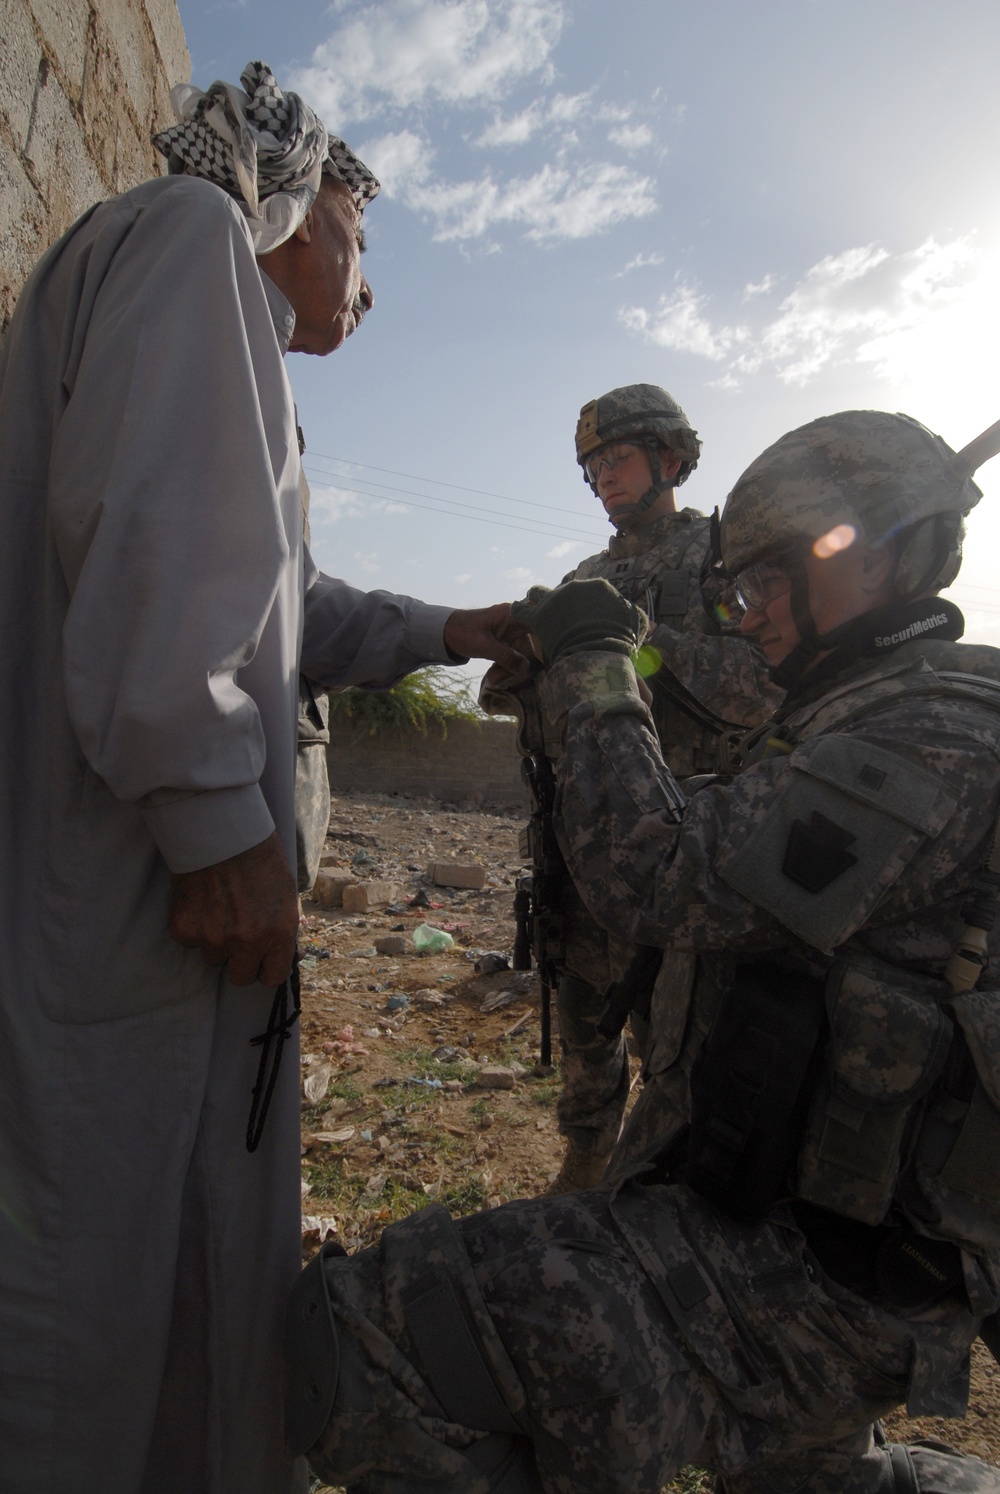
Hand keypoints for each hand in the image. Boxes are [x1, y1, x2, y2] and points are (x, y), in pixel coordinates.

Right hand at [169, 831, 298, 985]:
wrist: (221, 831)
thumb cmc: (260, 858)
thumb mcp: (286, 895)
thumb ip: (282, 930)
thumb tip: (285, 956)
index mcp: (279, 932)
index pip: (272, 977)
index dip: (265, 966)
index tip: (260, 958)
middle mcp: (248, 941)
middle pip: (240, 977)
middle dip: (239, 961)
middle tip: (236, 935)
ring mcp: (214, 938)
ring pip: (213, 958)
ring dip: (215, 941)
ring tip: (219, 907)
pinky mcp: (185, 929)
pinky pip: (189, 941)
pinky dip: (193, 926)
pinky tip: (201, 900)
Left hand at [443, 602, 531, 672]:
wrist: (445, 632)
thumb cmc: (462, 632)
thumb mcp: (483, 645)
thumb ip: (505, 655)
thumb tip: (525, 668)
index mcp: (512, 614)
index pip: (537, 628)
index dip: (542, 644)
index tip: (539, 661)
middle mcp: (516, 622)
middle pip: (530, 645)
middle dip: (518, 664)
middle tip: (499, 678)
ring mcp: (512, 633)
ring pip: (522, 654)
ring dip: (509, 669)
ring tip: (493, 679)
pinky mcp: (507, 643)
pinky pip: (513, 657)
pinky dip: (505, 668)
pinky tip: (493, 676)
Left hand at [509, 579, 647, 664]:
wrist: (600, 649)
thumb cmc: (621, 639)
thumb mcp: (637, 625)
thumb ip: (634, 618)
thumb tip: (641, 618)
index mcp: (598, 587)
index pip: (589, 593)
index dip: (586, 605)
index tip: (586, 617)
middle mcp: (574, 588)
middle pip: (565, 592)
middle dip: (563, 601)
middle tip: (562, 615)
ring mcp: (554, 600)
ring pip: (538, 592)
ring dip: (537, 597)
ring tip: (535, 604)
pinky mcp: (538, 615)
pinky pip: (521, 609)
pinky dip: (519, 610)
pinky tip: (517, 611)